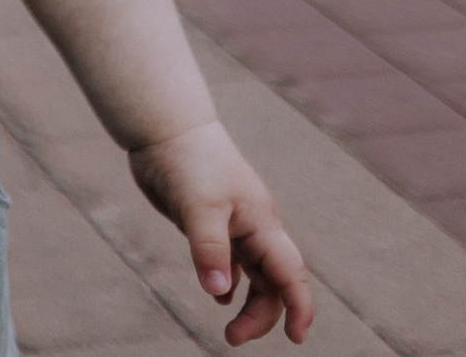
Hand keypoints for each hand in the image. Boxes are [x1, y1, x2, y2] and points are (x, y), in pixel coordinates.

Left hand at [129, 121, 313, 344]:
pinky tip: (218, 294)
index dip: (299, 307)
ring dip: (247, 303)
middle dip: (261, 315)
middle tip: (232, 338)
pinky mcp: (210, 223)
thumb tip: (220, 293)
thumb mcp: (198, 208)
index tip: (296, 338)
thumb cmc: (189, 162)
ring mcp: (234, 225)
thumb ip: (209, 249)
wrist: (166, 129)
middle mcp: (254, 228)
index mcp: (262, 225)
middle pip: (272, 283)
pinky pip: (229, 260)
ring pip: (253, 274)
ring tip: (229, 329)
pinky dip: (227, 281)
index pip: (290, 274)